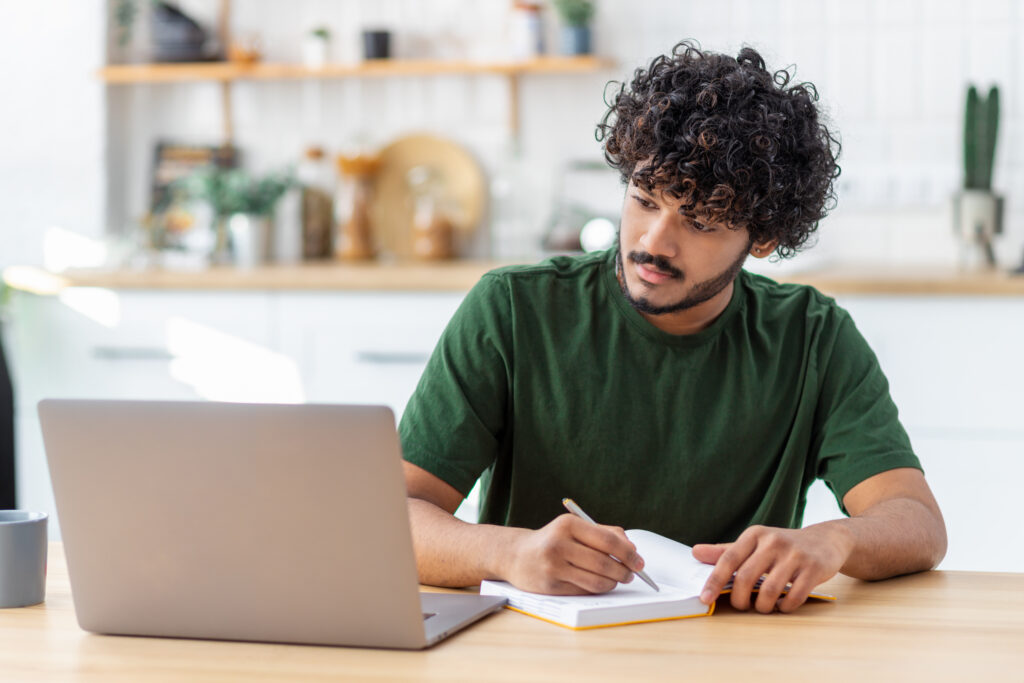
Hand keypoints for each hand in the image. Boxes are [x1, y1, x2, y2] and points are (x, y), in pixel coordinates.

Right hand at [503, 514, 645, 594]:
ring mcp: (553, 566)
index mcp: (568, 524)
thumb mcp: (574, 528)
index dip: (628, 553)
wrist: (516, 555)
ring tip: (618, 579)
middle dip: (624, 571)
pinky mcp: (551, 585)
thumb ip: (603, 533)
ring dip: (613, 582)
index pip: (608, 541)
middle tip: (632, 573)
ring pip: (596, 580)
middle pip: (604, 562)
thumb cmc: (552, 541)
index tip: (639, 561)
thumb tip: (631, 548)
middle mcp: (559, 544)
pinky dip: (598, 589)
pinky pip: (584, 590)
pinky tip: (599, 584)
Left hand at [692, 524, 853, 612]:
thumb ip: (726, 551)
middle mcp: (773, 542)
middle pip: (746, 578)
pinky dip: (784, 607)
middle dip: (740, 599)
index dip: (714, 581)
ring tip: (763, 607)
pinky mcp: (814, 569)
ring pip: (769, 591)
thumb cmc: (783, 545)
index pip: (728, 559)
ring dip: (763, 607)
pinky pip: (793, 597)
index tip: (705, 599)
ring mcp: (795, 555)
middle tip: (742, 606)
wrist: (826, 540)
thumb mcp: (755, 543)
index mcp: (755, 535)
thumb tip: (695, 552)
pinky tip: (782, 606)